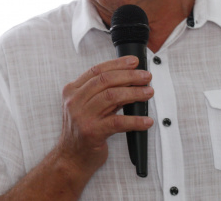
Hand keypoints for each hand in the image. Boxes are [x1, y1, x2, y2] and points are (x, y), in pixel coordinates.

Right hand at [54, 56, 153, 174]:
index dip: (117, 64)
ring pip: (112, 97)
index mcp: (72, 91)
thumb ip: (103, 94)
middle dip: (129, 76)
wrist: (71, 158)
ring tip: (148, 92)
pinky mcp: (92, 132)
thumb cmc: (82, 130)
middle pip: (105, 80)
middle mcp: (74, 101)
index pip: (96, 70)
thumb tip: (129, 81)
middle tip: (146, 77)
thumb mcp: (87, 107)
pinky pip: (118, 123)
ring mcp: (82, 116)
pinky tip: (146, 121)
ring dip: (134, 93)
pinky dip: (135, 121)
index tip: (134, 62)